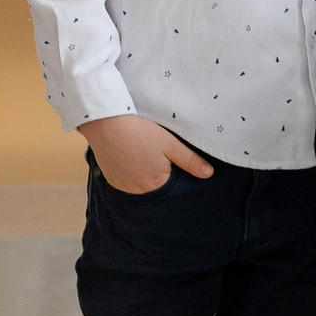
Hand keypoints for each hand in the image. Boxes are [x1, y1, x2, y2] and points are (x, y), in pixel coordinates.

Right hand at [79, 113, 210, 194]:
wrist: (106, 124)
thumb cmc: (140, 133)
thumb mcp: (170, 144)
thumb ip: (190, 161)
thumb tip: (208, 174)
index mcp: (155, 184)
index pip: (173, 187)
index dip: (176, 174)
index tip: (173, 161)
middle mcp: (138, 191)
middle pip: (156, 188)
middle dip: (161, 175)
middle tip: (157, 156)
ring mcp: (122, 187)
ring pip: (141, 186)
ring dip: (145, 176)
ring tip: (145, 157)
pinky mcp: (111, 180)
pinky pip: (127, 183)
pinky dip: (132, 175)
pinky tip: (133, 159)